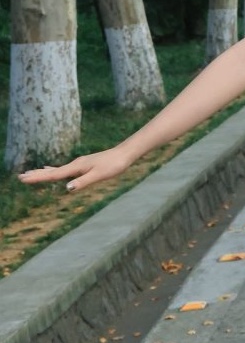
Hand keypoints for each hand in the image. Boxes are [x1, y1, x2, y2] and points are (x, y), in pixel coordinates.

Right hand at [18, 145, 133, 192]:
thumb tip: (67, 188)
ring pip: (57, 170)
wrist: (125, 154)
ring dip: (43, 173)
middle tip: (20, 177)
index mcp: (77, 167)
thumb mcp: (99, 175)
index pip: (54, 175)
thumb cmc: (113, 165)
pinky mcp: (84, 165)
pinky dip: (55, 171)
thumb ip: (83, 182)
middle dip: (37, 175)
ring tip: (31, 173)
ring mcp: (79, 164)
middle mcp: (75, 164)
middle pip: (52, 171)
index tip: (23, 178)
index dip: (38, 178)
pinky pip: (65, 170)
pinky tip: (53, 171)